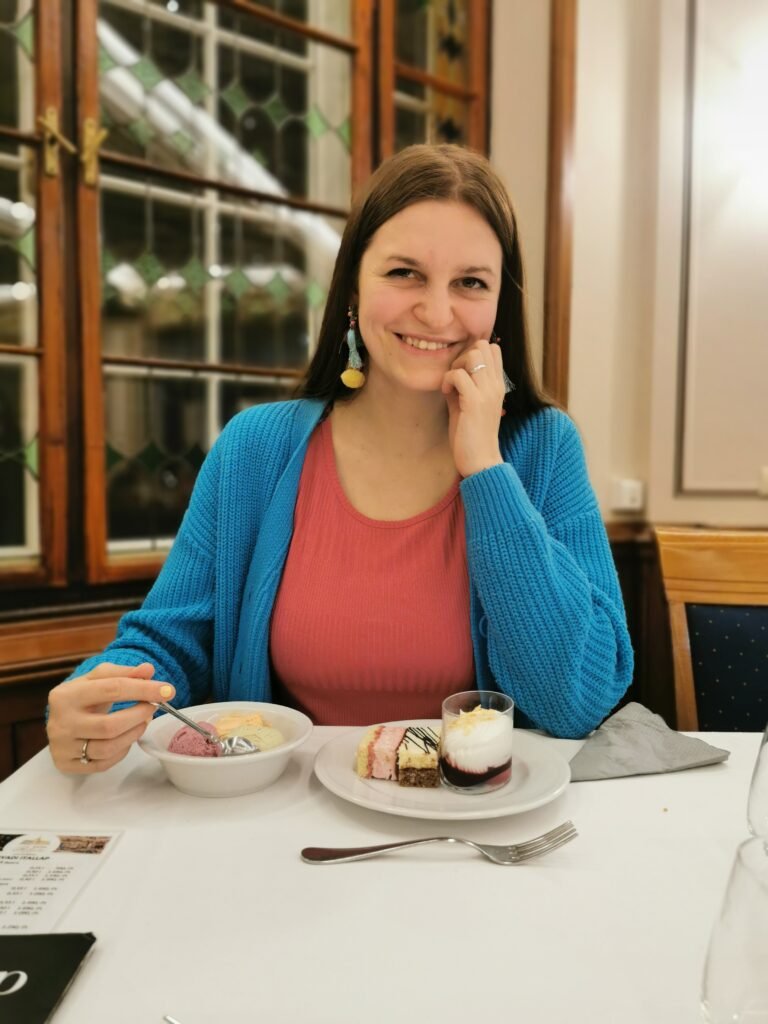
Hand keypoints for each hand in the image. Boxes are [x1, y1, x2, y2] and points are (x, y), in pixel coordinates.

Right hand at [47, 662, 174, 774]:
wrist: (59, 720)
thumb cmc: (83, 697)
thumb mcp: (98, 678)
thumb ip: (123, 673)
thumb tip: (148, 670)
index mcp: (65, 696)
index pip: (112, 689)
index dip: (143, 689)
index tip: (167, 690)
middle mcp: (60, 723)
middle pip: (110, 725)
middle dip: (139, 715)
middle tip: (155, 706)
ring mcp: (62, 747)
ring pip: (108, 747)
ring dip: (134, 733)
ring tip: (143, 721)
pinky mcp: (66, 764)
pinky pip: (104, 763)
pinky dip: (123, 750)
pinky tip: (127, 737)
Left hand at [441, 337, 504, 476]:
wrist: (480, 460)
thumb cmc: (472, 436)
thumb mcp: (469, 405)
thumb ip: (464, 387)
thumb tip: (450, 373)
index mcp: (498, 385)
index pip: (493, 349)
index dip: (473, 353)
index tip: (461, 371)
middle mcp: (496, 385)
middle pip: (483, 345)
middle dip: (463, 355)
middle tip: (454, 377)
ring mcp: (487, 392)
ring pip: (473, 354)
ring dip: (455, 366)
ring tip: (451, 385)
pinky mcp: (474, 402)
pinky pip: (458, 375)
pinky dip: (447, 380)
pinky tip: (446, 394)